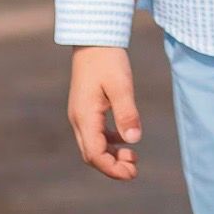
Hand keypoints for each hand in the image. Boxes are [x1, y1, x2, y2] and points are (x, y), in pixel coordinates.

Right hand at [67, 45, 141, 180]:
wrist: (94, 40)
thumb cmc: (108, 60)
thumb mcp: (121, 85)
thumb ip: (127, 112)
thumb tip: (134, 140)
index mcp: (84, 117)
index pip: (94, 154)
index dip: (112, 168)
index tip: (132, 173)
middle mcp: (78, 119)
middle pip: (91, 154)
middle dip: (112, 166)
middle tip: (135, 170)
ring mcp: (80, 114)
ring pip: (92, 145)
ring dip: (111, 155)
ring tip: (133, 158)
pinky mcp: (86, 108)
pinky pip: (95, 133)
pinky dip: (109, 142)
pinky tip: (124, 141)